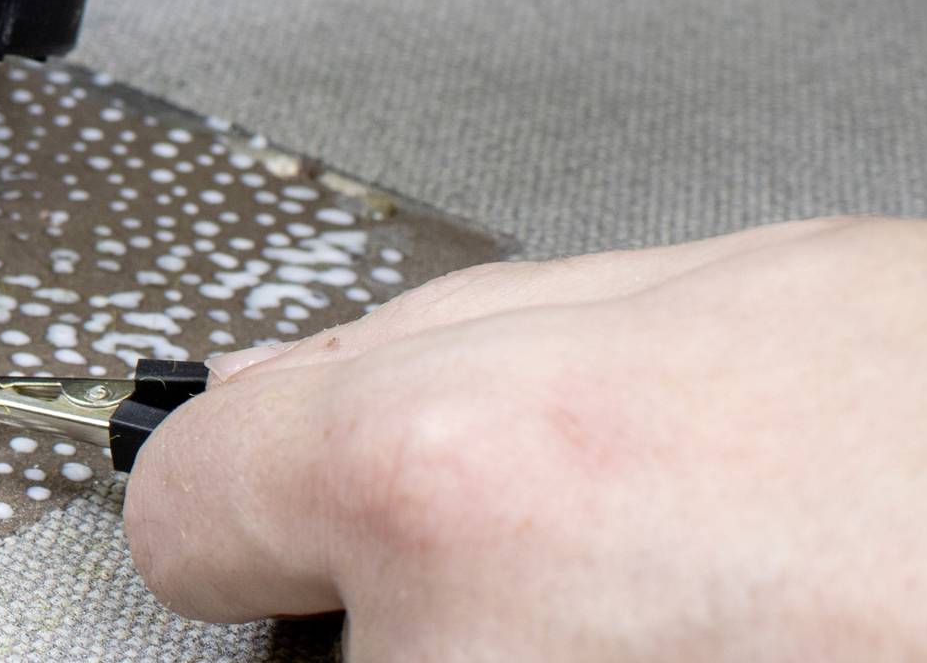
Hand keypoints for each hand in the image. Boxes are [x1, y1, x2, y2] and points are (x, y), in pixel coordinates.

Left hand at [122, 217, 926, 658]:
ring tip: (720, 615)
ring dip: (537, 658)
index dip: (253, 503)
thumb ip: (447, 350)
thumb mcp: (694, 299)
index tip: (289, 527)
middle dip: (429, 602)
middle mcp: (460, 652)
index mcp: (445, 469)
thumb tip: (282, 397)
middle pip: (335, 641)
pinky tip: (740, 646)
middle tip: (612, 572)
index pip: (187, 510)